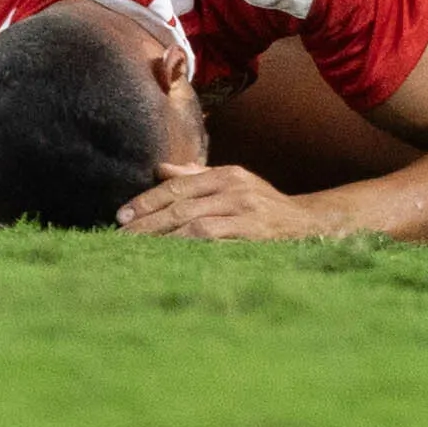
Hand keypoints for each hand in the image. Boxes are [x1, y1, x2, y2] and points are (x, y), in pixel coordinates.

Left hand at [118, 164, 340, 241]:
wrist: (309, 224)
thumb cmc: (262, 206)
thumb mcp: (233, 184)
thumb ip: (197, 176)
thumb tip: (161, 168)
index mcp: (228, 174)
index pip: (178, 185)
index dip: (147, 200)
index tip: (120, 216)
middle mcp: (236, 189)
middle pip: (181, 205)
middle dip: (146, 223)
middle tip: (119, 238)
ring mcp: (246, 212)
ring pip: (193, 224)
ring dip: (161, 238)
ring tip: (135, 251)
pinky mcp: (253, 235)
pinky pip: (212, 241)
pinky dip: (186, 248)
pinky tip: (167, 258)